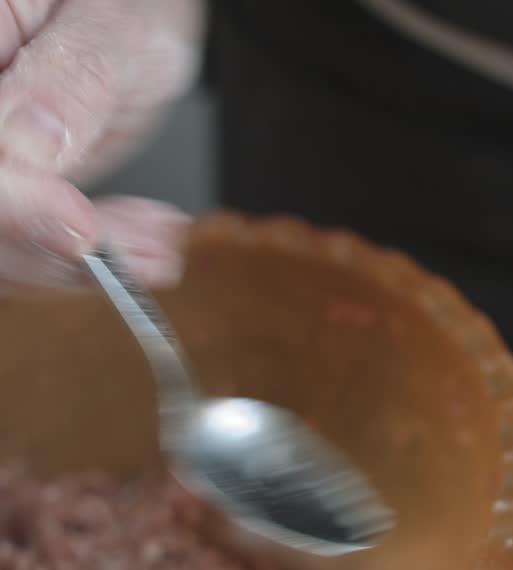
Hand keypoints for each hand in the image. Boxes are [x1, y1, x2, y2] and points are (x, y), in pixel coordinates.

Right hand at [0, 0, 203, 294]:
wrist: (140, 14)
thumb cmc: (126, 0)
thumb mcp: (111, 22)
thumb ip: (71, 76)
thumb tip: (27, 144)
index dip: (11, 206)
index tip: (80, 227)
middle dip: (51, 246)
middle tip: (142, 249)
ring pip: (3, 246)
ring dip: (81, 261)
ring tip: (157, 244)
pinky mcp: (16, 192)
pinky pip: (33, 247)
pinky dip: (92, 259)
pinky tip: (145, 242)